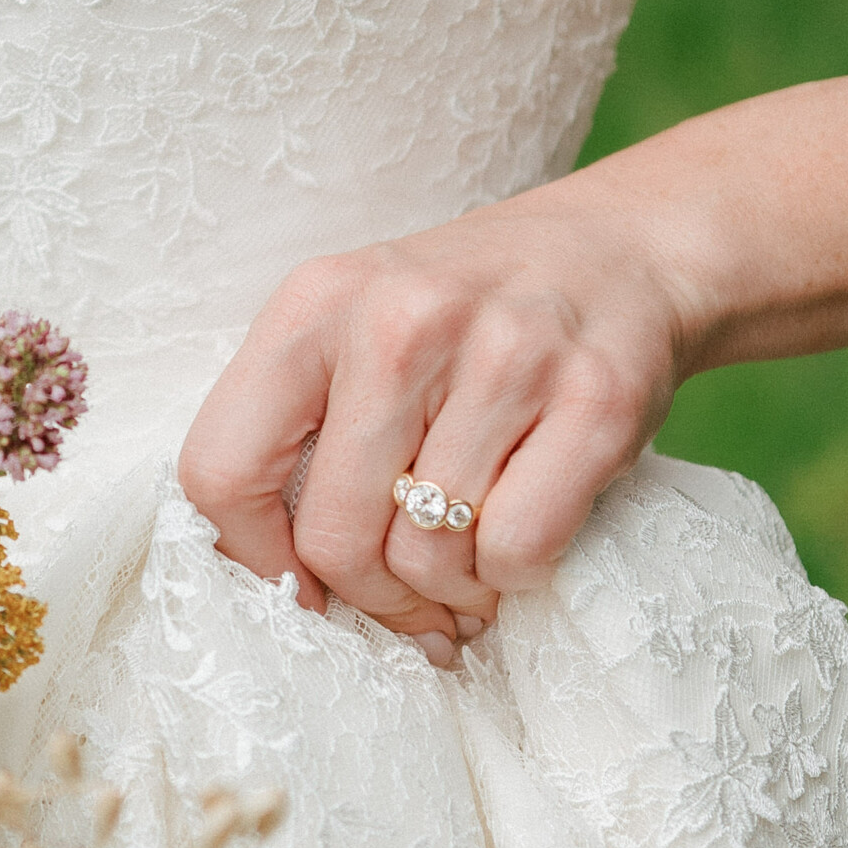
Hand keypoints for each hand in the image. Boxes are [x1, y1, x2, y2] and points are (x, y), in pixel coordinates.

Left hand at [176, 177, 693, 651]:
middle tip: (404, 597)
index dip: (252, 559)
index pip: (221, 468)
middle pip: (334, 537)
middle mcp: (401, 319)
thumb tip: (274, 579)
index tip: (297, 588)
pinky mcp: (595, 398)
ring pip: (428, 557)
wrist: (627, 249)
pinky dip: (514, 575)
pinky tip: (519, 543)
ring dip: (448, 590)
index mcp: (316, 302)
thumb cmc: (468, 317)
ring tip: (467, 564)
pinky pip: (517, 549)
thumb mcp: (356, 327)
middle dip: (370, 596)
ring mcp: (505, 355)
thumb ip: (297, 426)